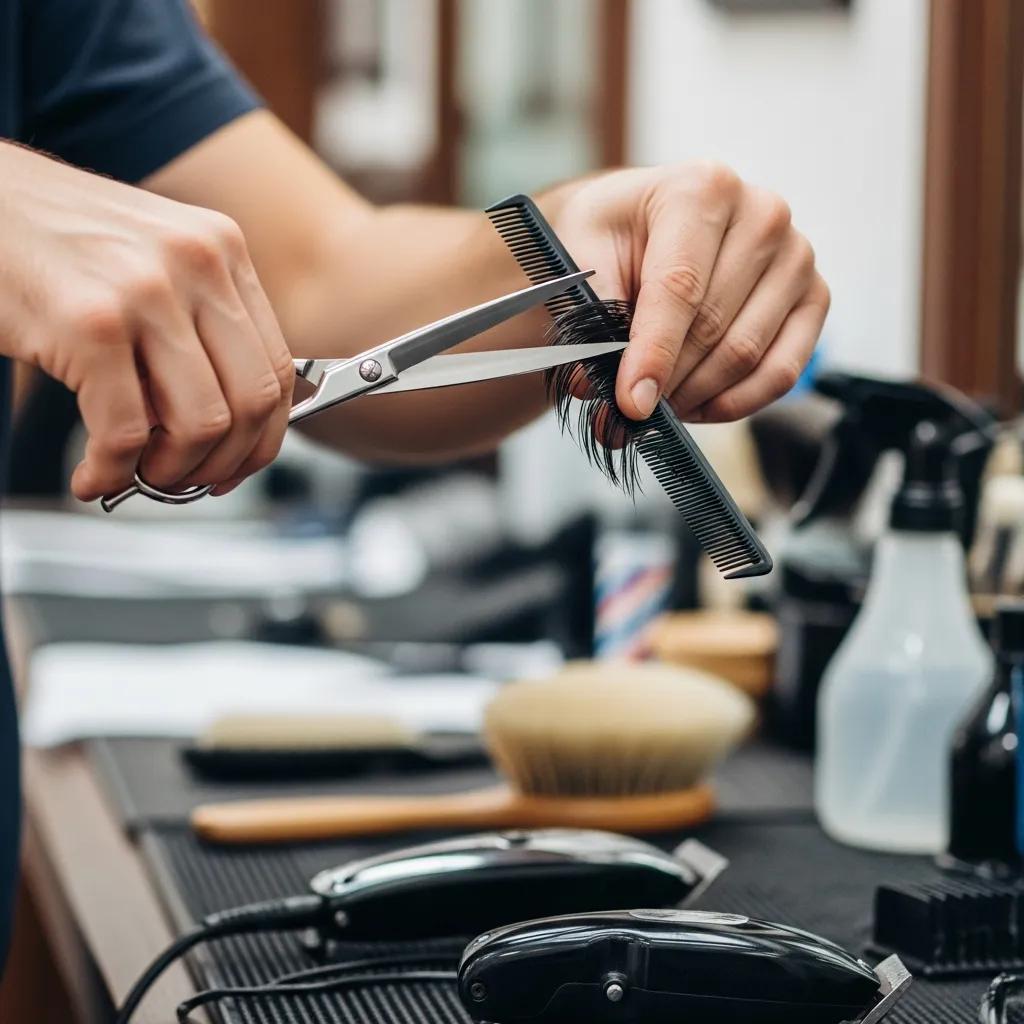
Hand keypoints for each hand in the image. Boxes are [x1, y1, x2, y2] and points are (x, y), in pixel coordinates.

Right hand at [0, 142, 293, 501]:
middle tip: (185, 481)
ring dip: (172, 473)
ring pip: (202, 424)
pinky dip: (111, 472)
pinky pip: (125, 433)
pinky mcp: (89, 324)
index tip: (238, 465)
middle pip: (253, 403)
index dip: (264, 437)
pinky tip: (92, 475)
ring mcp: (145, 291)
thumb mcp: (151, 263)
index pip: (279, 369)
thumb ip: (198, 326)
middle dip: (224, 464)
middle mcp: (197, 263)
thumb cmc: (52, 240)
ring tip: (138, 475)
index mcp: (223, 250)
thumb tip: (231, 424)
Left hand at [552, 162, 828, 422]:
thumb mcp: (583, 256)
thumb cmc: (614, 238)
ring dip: (695, 394)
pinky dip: (734, 402)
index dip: (654, 352)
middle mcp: (762, 214)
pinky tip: (697, 405)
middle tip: (629, 411)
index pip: (680, 286)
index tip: (631, 402)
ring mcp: (796, 256)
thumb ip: (592, 319)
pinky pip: (782, 371)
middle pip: (713, 326)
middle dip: (667, 380)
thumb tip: (593, 384)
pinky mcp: (814, 297)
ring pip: (747, 354)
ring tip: (657, 403)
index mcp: (703, 189)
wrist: (642, 225)